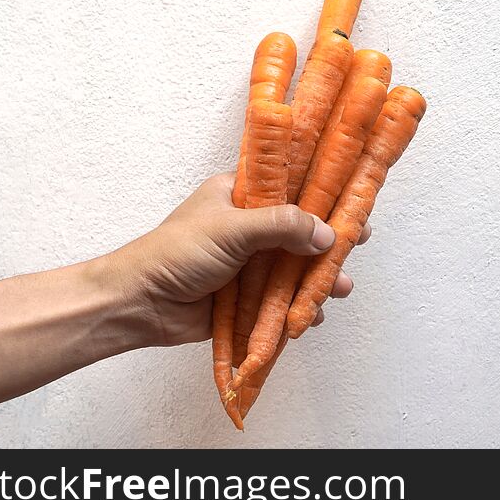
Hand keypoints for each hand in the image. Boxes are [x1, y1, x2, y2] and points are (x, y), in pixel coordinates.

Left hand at [105, 173, 369, 346]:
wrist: (141, 304)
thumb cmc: (177, 253)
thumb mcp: (233, 228)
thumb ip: (282, 226)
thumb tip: (327, 234)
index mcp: (242, 195)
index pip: (292, 186)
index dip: (323, 194)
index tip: (353, 202)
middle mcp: (250, 226)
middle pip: (302, 229)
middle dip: (330, 241)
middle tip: (357, 243)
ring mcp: (252, 263)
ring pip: (297, 267)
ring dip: (320, 278)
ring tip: (340, 288)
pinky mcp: (250, 297)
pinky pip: (284, 300)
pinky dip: (301, 307)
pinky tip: (312, 314)